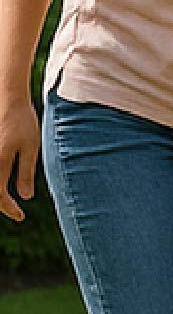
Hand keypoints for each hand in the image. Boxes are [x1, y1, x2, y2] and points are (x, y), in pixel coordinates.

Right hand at [0, 96, 36, 222]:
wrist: (7, 97)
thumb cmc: (22, 121)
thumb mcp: (30, 147)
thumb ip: (25, 173)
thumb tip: (25, 197)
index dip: (9, 209)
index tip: (21, 216)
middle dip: (1, 204)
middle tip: (15, 211)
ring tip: (8, 200)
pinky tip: (3, 183)